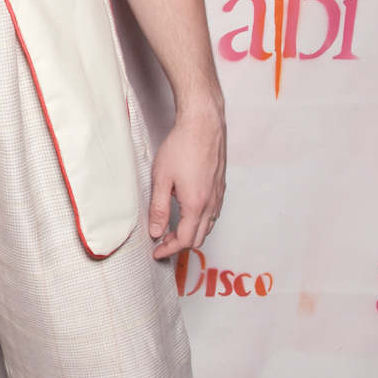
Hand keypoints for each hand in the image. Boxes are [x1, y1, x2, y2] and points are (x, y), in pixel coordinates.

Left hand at [147, 102, 225, 259]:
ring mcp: (219, 195)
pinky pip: (214, 213)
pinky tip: (189, 213)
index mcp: (196, 205)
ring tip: (173, 230)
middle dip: (180, 244)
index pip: (185, 240)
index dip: (169, 250)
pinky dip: (201, 221)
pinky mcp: (221, 186)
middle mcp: (212, 203)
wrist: (203, 124)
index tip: (157, 252)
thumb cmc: (182, 147)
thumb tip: (155, 232)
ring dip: (192, 233)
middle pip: (199, 238)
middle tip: (162, 242)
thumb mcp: (162, 179)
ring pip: (208, 226)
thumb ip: (159, 209)